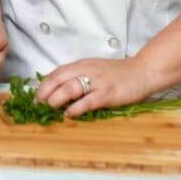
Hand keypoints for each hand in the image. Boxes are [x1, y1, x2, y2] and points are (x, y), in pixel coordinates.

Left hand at [35, 57, 163, 118]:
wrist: (144, 71)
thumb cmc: (119, 73)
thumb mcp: (95, 70)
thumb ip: (80, 76)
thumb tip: (60, 91)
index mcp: (83, 64)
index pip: (57, 72)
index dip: (44, 84)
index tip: (36, 96)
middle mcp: (88, 70)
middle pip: (59, 78)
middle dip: (45, 91)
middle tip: (38, 104)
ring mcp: (98, 82)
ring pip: (71, 88)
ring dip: (57, 98)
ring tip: (50, 107)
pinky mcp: (108, 93)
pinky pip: (88, 101)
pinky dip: (76, 108)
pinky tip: (69, 114)